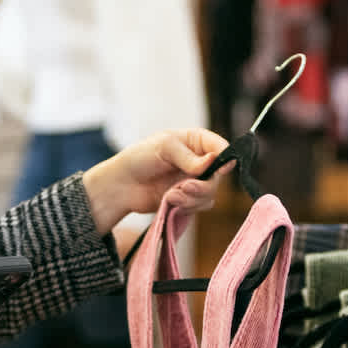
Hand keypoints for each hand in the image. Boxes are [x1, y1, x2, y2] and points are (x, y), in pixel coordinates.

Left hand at [81, 129, 230, 233]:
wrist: (122, 185)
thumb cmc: (140, 158)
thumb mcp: (164, 148)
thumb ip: (190, 157)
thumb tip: (213, 161)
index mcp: (195, 141)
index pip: (220, 147)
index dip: (225, 158)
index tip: (222, 168)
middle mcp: (199, 161)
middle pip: (218, 176)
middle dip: (203, 185)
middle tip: (185, 187)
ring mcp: (194, 180)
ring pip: (210, 194)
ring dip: (192, 198)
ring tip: (172, 195)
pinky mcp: (188, 198)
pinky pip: (199, 206)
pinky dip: (186, 206)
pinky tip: (170, 201)